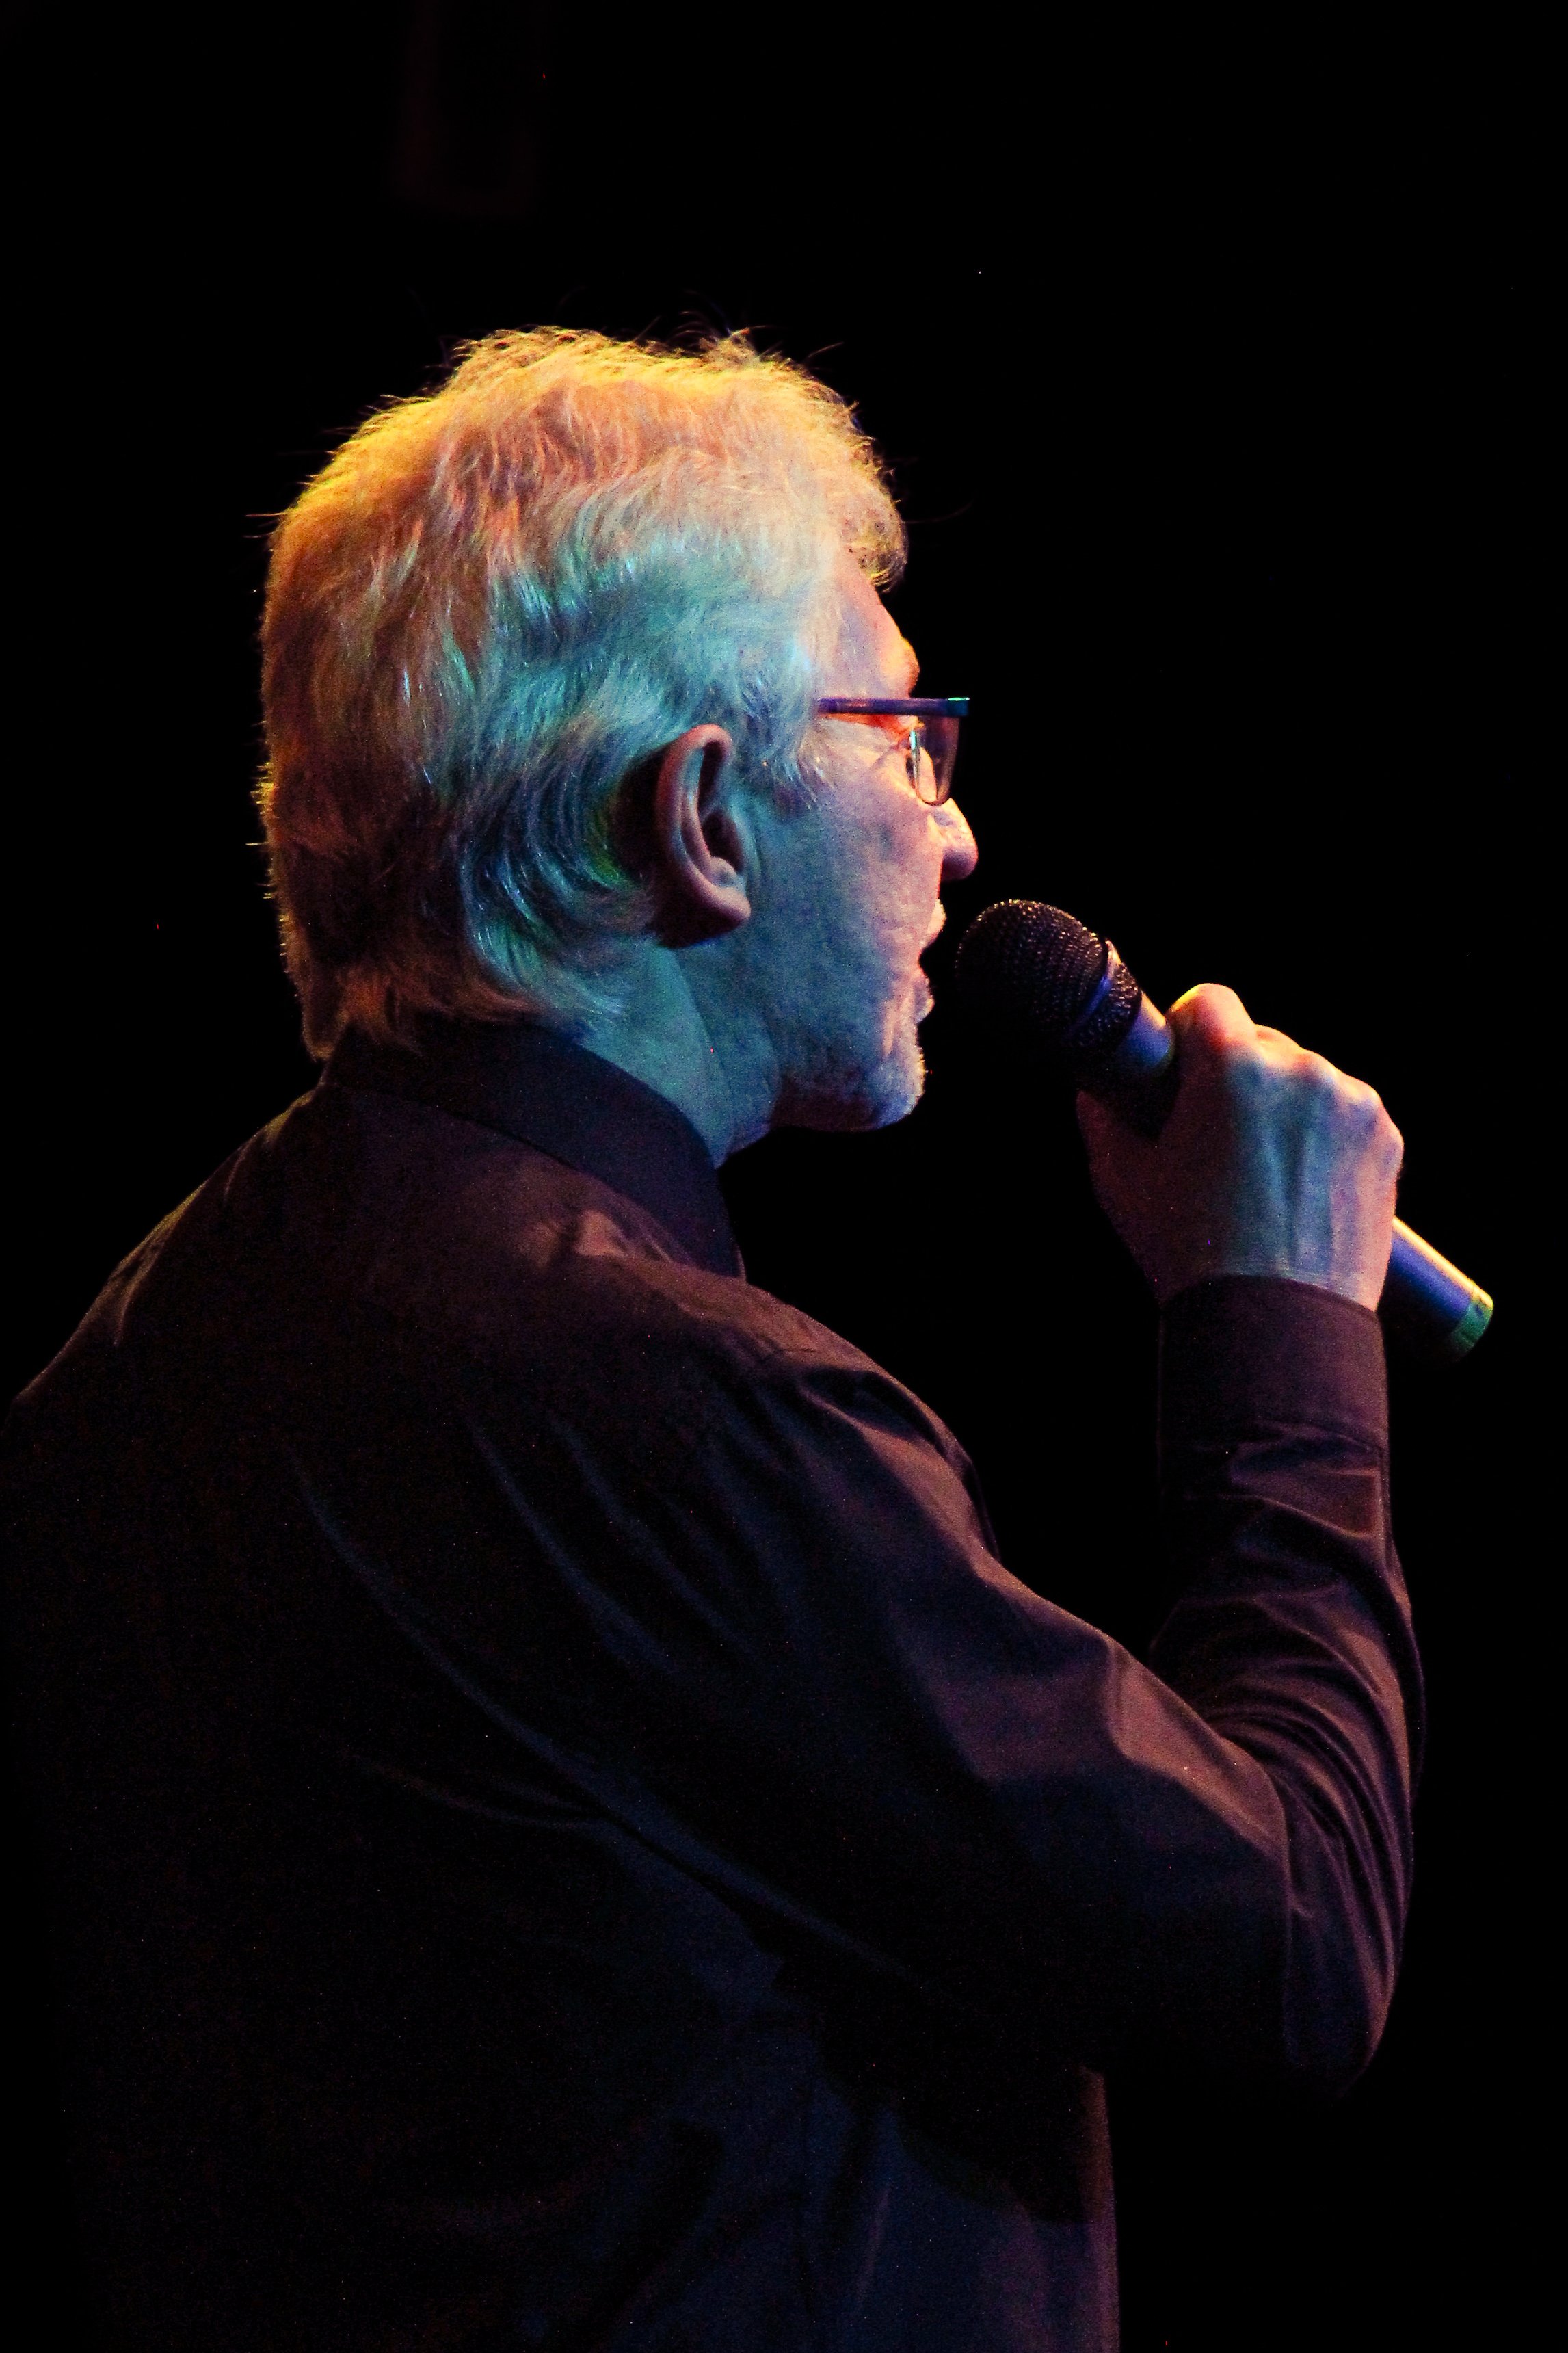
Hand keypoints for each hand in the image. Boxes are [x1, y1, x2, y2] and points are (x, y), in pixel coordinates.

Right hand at [1076, 984, 1402, 1309]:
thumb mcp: (1122, 1179)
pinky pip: (1343, 1113)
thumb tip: (1101, 1084)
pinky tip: (1299, 1186)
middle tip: (1217, 1139)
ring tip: (1261, 1175)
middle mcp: (1300, 1069)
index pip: (1208, 1000)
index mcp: (1231, 1066)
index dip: (1187, 1031)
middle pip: (1259, 1041)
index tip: (1181, 1068)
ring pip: (1305, 1078)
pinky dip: (1323, 1137)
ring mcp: (1351, 1102)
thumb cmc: (1192, 1253)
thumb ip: (1103, 1113)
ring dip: (1283, 1106)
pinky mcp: (1385, 1136)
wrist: (1277, 1322)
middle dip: (1237, 1076)